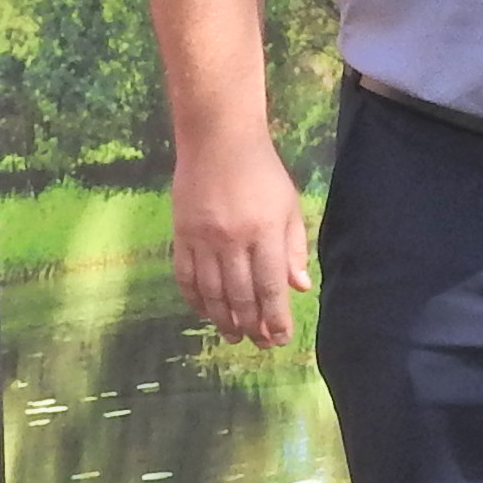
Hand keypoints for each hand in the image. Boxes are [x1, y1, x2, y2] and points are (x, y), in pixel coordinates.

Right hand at [168, 133, 314, 349]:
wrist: (218, 139)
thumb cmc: (262, 172)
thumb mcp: (289, 206)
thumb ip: (294, 248)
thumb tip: (300, 288)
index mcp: (264, 231)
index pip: (271, 287)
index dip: (276, 318)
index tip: (281, 338)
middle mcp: (233, 239)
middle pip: (241, 295)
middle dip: (252, 325)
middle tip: (259, 343)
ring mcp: (203, 239)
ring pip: (212, 292)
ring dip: (224, 319)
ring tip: (234, 335)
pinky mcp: (182, 235)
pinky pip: (186, 278)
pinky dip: (195, 300)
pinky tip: (206, 313)